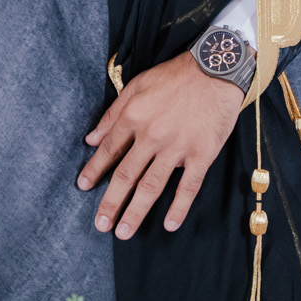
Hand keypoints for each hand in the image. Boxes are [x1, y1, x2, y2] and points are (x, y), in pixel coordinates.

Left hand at [77, 52, 243, 238]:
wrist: (217, 68)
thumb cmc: (176, 76)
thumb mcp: (137, 85)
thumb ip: (113, 113)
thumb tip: (90, 138)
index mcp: (134, 116)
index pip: (109, 150)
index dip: (94, 170)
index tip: (83, 187)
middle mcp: (152, 135)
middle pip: (126, 175)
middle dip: (111, 202)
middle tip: (100, 225)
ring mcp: (177, 147)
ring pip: (151, 186)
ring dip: (135, 212)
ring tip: (123, 232)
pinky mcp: (202, 153)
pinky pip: (188, 186)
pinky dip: (178, 207)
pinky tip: (169, 224)